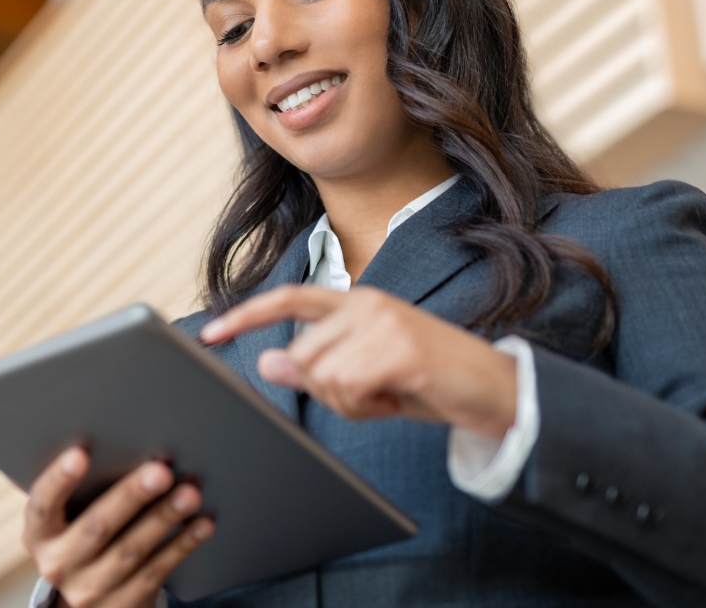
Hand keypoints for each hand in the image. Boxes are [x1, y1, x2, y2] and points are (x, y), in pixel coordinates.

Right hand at [22, 447, 213, 607]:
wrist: (89, 597)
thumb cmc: (80, 534)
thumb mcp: (65, 518)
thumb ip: (78, 489)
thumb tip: (115, 440)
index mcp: (38, 534)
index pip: (42, 505)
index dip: (59, 479)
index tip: (80, 453)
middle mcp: (58, 564)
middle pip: (96, 527)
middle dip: (130, 496)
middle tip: (160, 470)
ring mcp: (90, 588)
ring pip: (132, 550)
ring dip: (164, 518)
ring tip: (190, 492)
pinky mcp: (122, 603)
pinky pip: (157, 571)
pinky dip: (182, 544)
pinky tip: (201, 524)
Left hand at [200, 285, 517, 437]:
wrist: (497, 391)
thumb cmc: (429, 382)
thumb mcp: (367, 376)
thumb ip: (318, 368)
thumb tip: (265, 363)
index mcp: (356, 301)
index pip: (289, 299)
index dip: (247, 314)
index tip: (208, 333)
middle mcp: (366, 302)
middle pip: (302, 356)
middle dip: (329, 391)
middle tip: (374, 394)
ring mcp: (383, 321)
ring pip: (321, 375)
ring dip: (351, 401)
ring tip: (390, 393)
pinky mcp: (399, 348)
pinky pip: (348, 388)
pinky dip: (367, 406)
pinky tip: (398, 398)